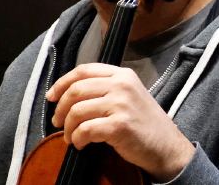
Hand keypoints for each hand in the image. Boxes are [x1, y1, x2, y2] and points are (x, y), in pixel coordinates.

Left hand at [46, 63, 194, 181]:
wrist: (167, 147)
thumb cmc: (144, 124)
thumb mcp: (128, 95)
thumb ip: (105, 88)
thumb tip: (68, 94)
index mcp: (122, 74)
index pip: (83, 70)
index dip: (62, 83)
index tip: (51, 96)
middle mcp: (121, 85)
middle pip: (76, 89)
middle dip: (60, 107)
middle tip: (57, 122)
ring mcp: (121, 104)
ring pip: (77, 110)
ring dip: (68, 127)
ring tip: (70, 137)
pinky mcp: (119, 125)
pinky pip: (86, 129)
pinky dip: (77, 138)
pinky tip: (80, 144)